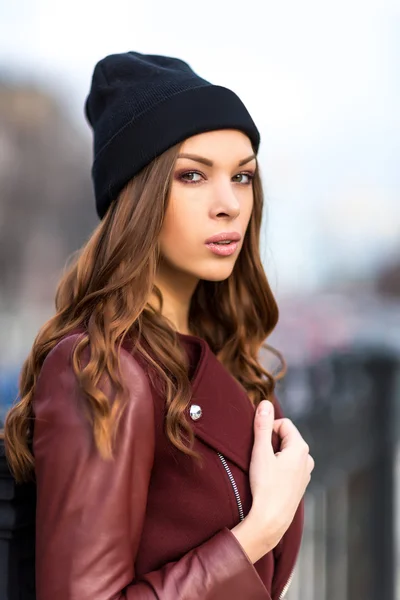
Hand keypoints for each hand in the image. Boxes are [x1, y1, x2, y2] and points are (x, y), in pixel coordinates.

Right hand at [231, 400, 313, 562]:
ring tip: (264, 470)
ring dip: (274, 455)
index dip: (268, 430)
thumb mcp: (261, 452)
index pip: (283, 423)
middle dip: (271, 442)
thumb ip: (263, 425)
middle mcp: (307, 458)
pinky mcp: (300, 484)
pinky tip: (270, 480)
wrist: (271, 519)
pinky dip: (278, 467)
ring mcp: (305, 473)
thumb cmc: (265, 485)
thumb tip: (265, 403)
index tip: (259, 444)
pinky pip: (288, 465)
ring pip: (287, 452)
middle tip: (260, 458)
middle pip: (286, 437)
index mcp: (300, 447)